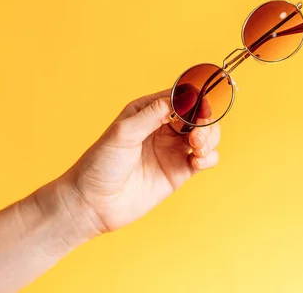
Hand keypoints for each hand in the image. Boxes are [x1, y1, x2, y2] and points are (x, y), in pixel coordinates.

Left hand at [59, 89, 220, 235]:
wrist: (93, 204)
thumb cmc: (100, 165)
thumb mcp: (123, 133)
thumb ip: (152, 114)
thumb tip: (181, 97)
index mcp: (148, 112)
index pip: (181, 97)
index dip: (196, 100)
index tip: (201, 109)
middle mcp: (164, 128)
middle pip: (199, 116)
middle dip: (205, 122)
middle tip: (197, 136)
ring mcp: (173, 150)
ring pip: (206, 136)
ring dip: (210, 139)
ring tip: (197, 149)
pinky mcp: (180, 171)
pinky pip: (206, 159)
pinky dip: (209, 158)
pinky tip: (197, 162)